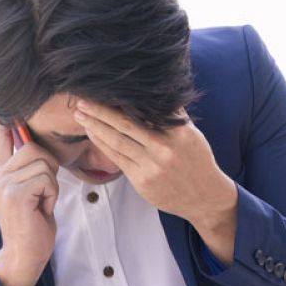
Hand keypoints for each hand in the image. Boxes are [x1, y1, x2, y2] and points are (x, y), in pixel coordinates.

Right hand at [0, 116, 58, 285]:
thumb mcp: (25, 190)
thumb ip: (24, 167)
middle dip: (48, 168)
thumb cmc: (31, 222)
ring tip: (41, 202)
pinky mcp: (15, 194)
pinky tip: (42, 209)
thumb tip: (30, 140)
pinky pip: (47, 179)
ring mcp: (3, 184)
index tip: (2, 102)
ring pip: (43, 163)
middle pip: (33, 147)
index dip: (5, 117)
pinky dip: (52, 195)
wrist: (24, 254)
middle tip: (43, 192)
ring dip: (51, 184)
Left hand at [73, 100, 239, 262]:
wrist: (204, 197)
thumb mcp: (191, 134)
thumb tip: (149, 95)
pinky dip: (103, 144)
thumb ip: (171, 117)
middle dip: (101, 111)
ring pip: (117, 141)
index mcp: (178, 132)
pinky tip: (92, 133)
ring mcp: (151, 166)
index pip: (146, 110)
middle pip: (125, 124)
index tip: (106, 88)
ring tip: (80, 114)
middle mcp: (164, 148)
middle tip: (82, 99)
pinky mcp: (141, 180)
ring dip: (95, 126)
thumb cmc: (197, 161)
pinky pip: (117, 158)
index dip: (123, 99)